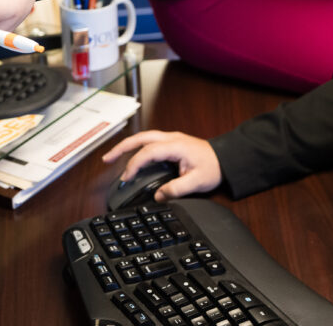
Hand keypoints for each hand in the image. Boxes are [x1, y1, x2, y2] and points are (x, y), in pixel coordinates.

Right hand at [102, 130, 221, 201]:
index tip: (126, 178)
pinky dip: (136, 147)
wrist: (226, 158)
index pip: (148, 152)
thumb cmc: (214, 167)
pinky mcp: (171, 142)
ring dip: (127, 146)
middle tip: (106, 159)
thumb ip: (177, 189)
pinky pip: (149, 142)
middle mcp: (171, 138)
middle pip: (140, 138)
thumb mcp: (197, 182)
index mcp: (176, 145)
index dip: (134, 164)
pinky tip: (130, 156)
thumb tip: (158, 196)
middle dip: (121, 148)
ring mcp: (171, 138)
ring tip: (112, 157)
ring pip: (143, 138)